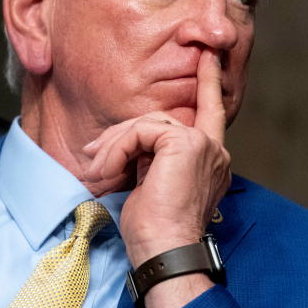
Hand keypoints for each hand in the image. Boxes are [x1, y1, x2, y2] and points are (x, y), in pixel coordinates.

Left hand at [82, 49, 231, 307]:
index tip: (208, 56)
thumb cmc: (155, 232)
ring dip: (114, 145)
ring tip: (98, 171)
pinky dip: (117, 148)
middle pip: (159, 121)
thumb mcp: (152, 186)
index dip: (208, 83)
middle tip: (93, 157)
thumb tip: (127, 147)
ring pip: (146, 124)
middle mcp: (213, 150)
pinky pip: (140, 131)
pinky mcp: (185, 143)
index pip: (210, 113)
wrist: (166, 252)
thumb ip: (151, 159)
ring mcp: (202, 145)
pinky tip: (108, 171)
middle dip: (121, 136)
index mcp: (210, 160)